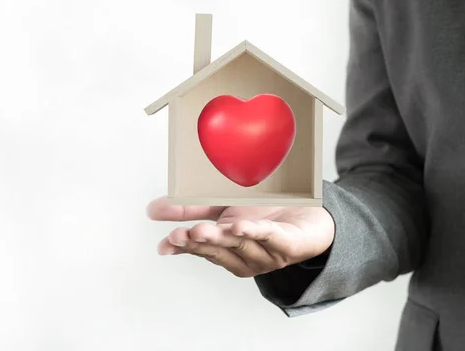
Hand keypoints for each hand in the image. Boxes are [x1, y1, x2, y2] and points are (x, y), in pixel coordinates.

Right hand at [147, 197, 334, 277]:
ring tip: (204, 230)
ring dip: (222, 238)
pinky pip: (270, 237)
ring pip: (242, 245)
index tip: (168, 241)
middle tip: (182, 235)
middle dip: (201, 242)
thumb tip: (153, 211)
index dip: (186, 246)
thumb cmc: (266, 214)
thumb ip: (191, 209)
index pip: (203, 248)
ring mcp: (268, 253)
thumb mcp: (223, 208)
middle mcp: (246, 256)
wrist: (310, 215)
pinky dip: (255, 233)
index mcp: (228, 250)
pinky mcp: (290, 243)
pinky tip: (240, 227)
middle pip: (221, 249)